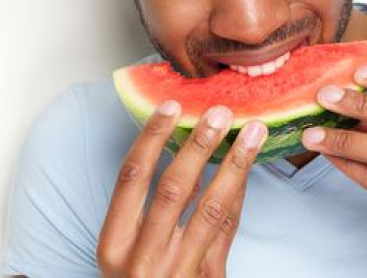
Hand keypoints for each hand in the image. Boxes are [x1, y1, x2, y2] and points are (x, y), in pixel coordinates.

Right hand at [97, 101, 266, 276]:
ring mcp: (178, 270)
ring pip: (211, 207)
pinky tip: (248, 171)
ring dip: (234, 165)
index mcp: (114, 244)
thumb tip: (178, 148)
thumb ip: (146, 208)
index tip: (171, 106)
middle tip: (220, 111)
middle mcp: (142, 257)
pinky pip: (228, 231)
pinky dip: (239, 197)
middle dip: (199, 145)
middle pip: (174, 187)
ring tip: (252, 133)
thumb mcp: (125, 250)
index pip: (131, 178)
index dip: (151, 137)